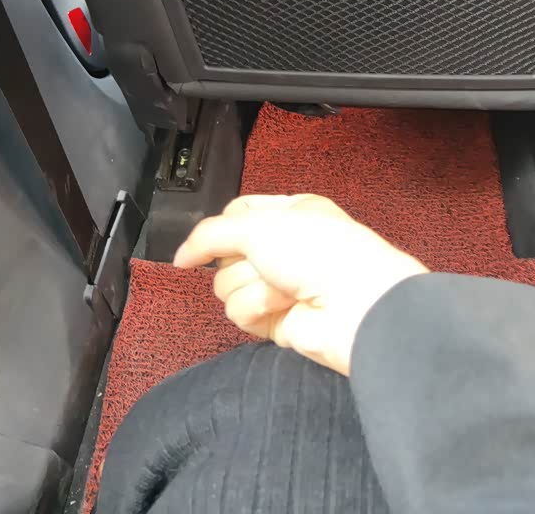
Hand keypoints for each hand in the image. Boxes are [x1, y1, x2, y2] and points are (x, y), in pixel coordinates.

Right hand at [173, 193, 427, 375]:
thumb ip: (210, 235)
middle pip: (226, 253)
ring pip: (228, 285)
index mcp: (289, 213)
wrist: (354, 304)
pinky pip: (240, 312)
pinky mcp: (275, 321)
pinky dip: (257, 308)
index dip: (223, 225)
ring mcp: (280, 286)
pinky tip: (283, 307)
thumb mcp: (257, 225)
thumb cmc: (318, 251)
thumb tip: (180, 256)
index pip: (236, 214)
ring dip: (250, 286)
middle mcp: (283, 248)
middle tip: (266, 261)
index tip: (217, 234)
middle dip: (240, 260)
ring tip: (283, 288)